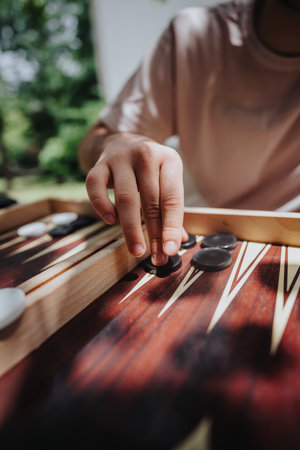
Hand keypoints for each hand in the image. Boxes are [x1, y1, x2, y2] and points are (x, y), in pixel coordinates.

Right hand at [85, 132, 184, 264]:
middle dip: (153, 234)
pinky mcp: (99, 164)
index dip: (172, 227)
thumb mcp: (167, 180)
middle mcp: (146, 155)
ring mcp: (120, 158)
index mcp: (170, 160)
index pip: (172, 198)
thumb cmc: (150, 170)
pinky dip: (103, 206)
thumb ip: (171, 209)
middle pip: (150, 202)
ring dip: (131, 229)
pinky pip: (96, 187)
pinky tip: (111, 221)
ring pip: (126, 198)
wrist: (123, 140)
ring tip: (137, 250)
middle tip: (156, 258)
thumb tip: (178, 241)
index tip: (171, 250)